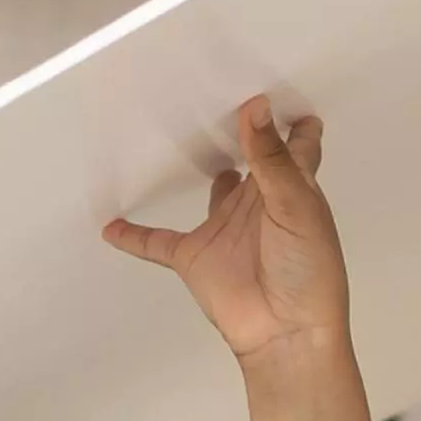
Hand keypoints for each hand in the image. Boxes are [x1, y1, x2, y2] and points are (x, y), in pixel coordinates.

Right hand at [103, 94, 353, 379]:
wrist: (287, 333)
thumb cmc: (309, 272)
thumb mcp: (295, 205)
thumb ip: (272, 158)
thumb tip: (256, 106)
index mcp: (291, 187)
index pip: (296, 144)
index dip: (289, 118)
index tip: (274, 87)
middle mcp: (258, 202)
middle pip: (248, 157)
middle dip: (237, 130)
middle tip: (217, 94)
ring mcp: (226, 229)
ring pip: (208, 191)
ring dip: (195, 171)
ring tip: (174, 136)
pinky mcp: (196, 257)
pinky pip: (156, 242)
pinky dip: (133, 234)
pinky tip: (111, 224)